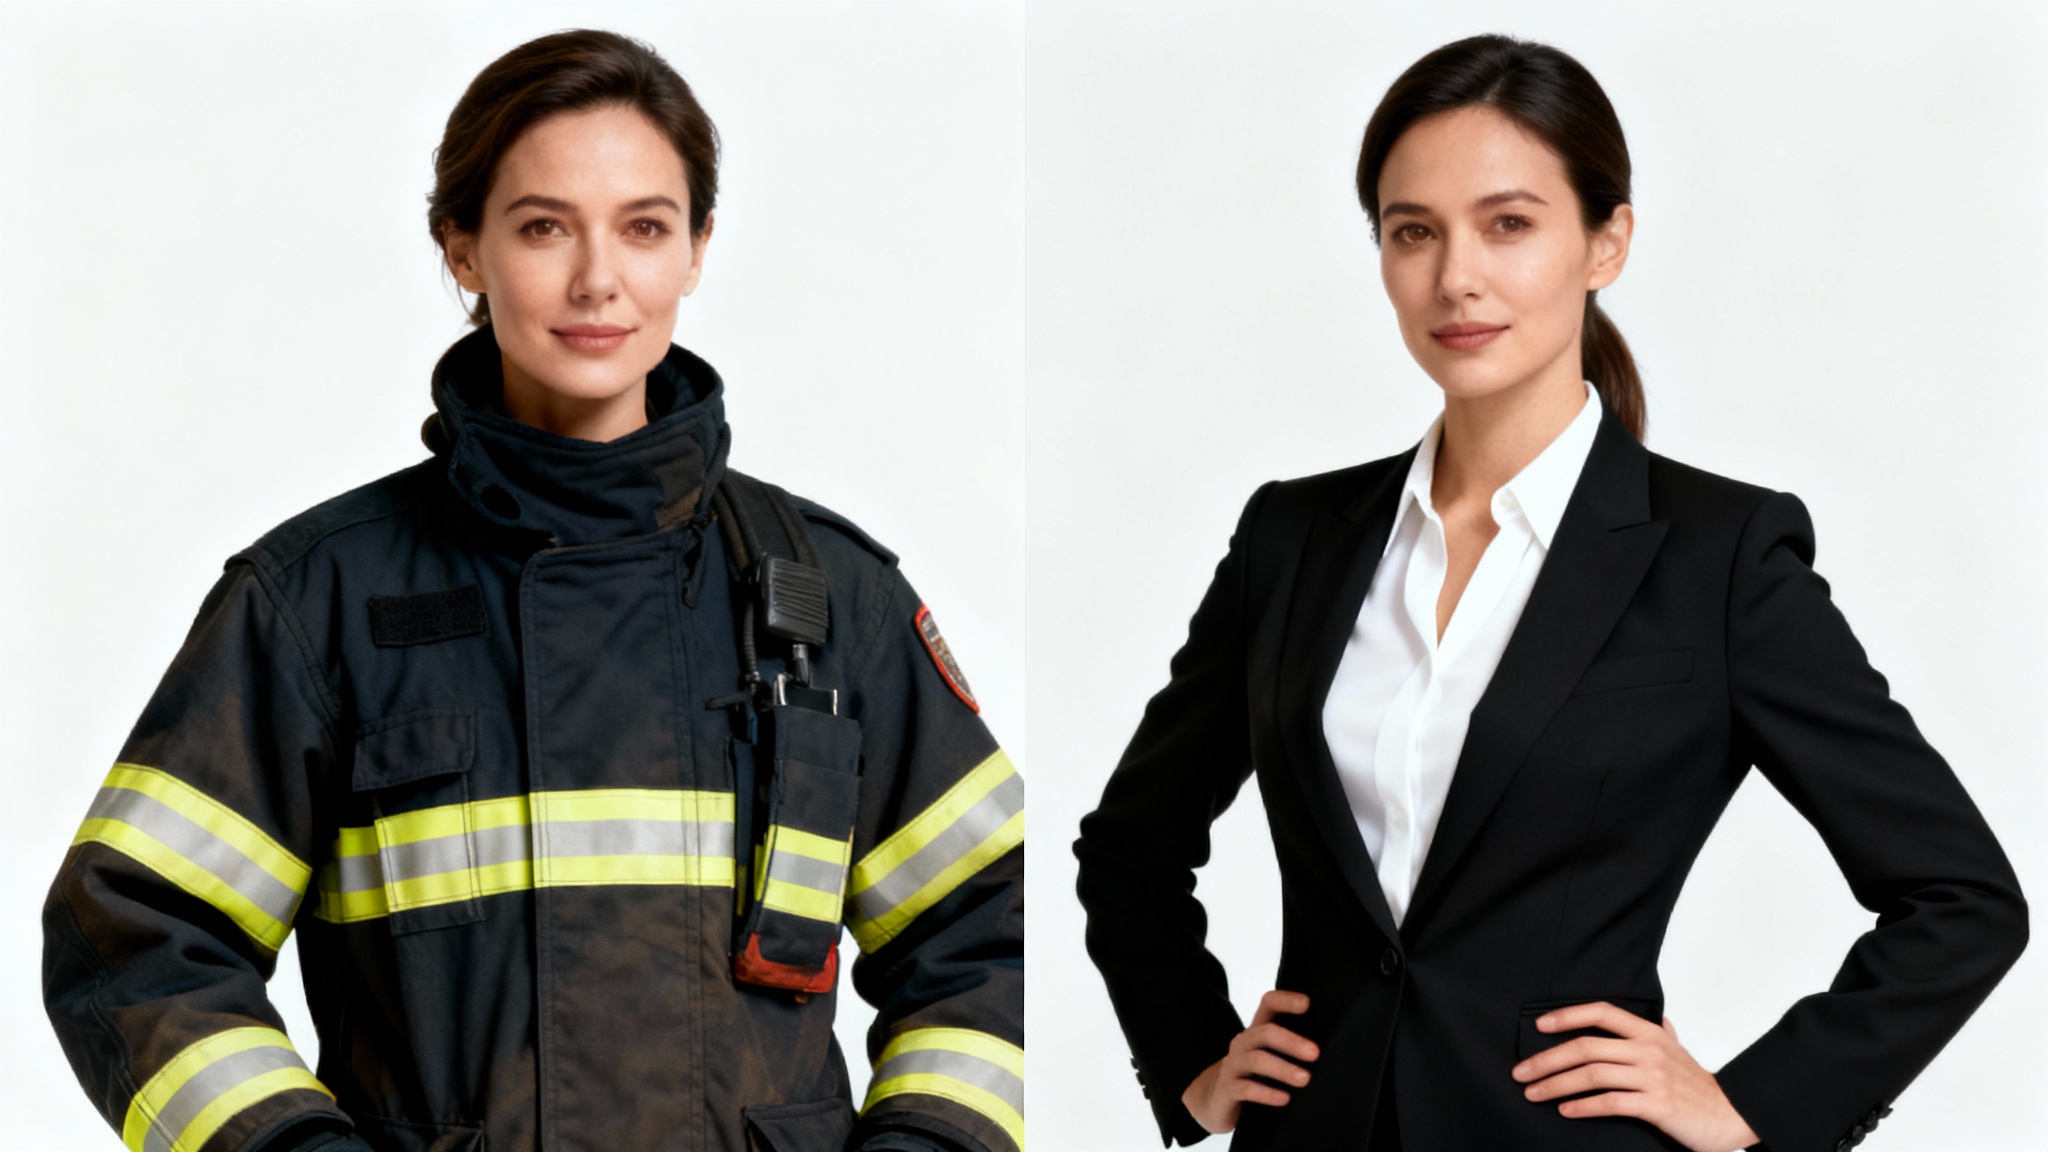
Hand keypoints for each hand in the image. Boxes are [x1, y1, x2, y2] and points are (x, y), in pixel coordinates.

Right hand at [1181, 990, 1319, 1134]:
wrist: (1217, 1101)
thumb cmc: (1253, 1076)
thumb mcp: (1269, 1056)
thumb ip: (1290, 1048)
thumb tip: (1332, 1049)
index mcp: (1257, 1031)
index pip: (1268, 1004)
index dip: (1285, 1000)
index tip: (1307, 1003)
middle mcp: (1243, 1043)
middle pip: (1266, 1032)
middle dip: (1291, 1041)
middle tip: (1315, 1053)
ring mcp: (1233, 1065)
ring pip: (1256, 1060)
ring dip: (1283, 1068)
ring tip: (1304, 1079)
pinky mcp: (1227, 1089)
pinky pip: (1245, 1088)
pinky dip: (1266, 1093)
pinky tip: (1284, 1098)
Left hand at [1510, 1002, 1759, 1151]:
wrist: (1730, 1115)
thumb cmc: (1698, 1086)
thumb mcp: (1678, 1051)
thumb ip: (1662, 1034)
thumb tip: (1658, 1019)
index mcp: (1649, 1033)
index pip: (1601, 1012)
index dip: (1567, 1016)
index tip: (1538, 1026)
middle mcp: (1648, 1050)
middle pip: (1586, 1047)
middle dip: (1547, 1059)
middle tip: (1521, 1071)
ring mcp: (1652, 1077)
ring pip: (1592, 1074)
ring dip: (1556, 1085)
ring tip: (1533, 1093)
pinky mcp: (1656, 1105)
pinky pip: (1610, 1102)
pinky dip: (1583, 1106)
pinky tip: (1566, 1111)